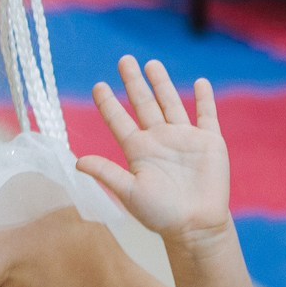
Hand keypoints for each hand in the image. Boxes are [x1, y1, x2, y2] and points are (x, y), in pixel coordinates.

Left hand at [77, 55, 231, 239]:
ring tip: (152, 64)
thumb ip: (107, 173)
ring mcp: (184, 139)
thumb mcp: (129, 192)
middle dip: (134, 82)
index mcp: (138, 150)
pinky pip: (206, 115)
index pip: (119, 120)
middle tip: (124, 60)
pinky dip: (204, 100)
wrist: (195, 226)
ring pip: (172, 103)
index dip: (108, 103)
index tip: (98, 85)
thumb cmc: (160, 214)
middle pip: (144, 104)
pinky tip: (200, 83)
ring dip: (162, 84)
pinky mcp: (209, 143)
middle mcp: (159, 140)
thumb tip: (77, 162)